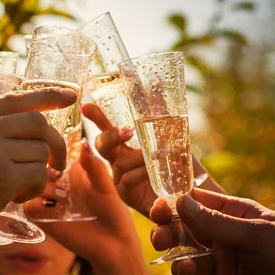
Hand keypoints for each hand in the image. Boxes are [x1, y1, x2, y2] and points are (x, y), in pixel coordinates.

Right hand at [0, 87, 73, 262]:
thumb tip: (24, 129)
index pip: (16, 98)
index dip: (48, 95)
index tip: (70, 96)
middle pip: (37, 123)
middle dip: (56, 143)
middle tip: (58, 162)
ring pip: (41, 152)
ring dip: (40, 173)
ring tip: (21, 188)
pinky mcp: (3, 176)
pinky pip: (39, 175)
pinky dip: (35, 189)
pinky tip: (18, 198)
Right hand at [26, 139, 140, 266]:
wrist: (113, 243)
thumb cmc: (114, 212)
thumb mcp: (106, 185)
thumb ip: (94, 165)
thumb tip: (83, 142)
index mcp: (72, 170)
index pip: (52, 153)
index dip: (52, 152)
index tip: (63, 159)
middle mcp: (58, 183)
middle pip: (36, 166)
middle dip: (45, 169)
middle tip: (61, 178)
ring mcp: (49, 201)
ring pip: (29, 185)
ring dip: (44, 188)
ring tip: (65, 198)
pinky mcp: (44, 219)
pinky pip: (29, 206)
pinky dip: (39, 205)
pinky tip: (57, 209)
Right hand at [82, 102, 223, 217]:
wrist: (190, 192)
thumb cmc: (177, 163)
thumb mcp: (172, 134)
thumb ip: (161, 111)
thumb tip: (157, 80)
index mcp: (125, 145)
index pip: (106, 127)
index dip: (96, 116)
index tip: (85, 104)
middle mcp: (118, 160)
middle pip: (102, 144)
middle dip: (112, 135)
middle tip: (128, 130)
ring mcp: (120, 178)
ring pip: (119, 161)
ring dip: (138, 156)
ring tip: (156, 155)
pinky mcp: (125, 194)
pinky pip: (127, 179)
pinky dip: (140, 172)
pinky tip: (153, 170)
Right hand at [150, 189, 274, 274]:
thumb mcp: (256, 235)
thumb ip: (216, 222)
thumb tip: (180, 201)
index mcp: (233, 215)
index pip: (195, 202)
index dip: (173, 204)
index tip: (158, 210)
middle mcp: (221, 238)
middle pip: (181, 231)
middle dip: (167, 235)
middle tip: (160, 240)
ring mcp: (218, 265)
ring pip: (182, 261)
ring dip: (178, 265)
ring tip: (188, 271)